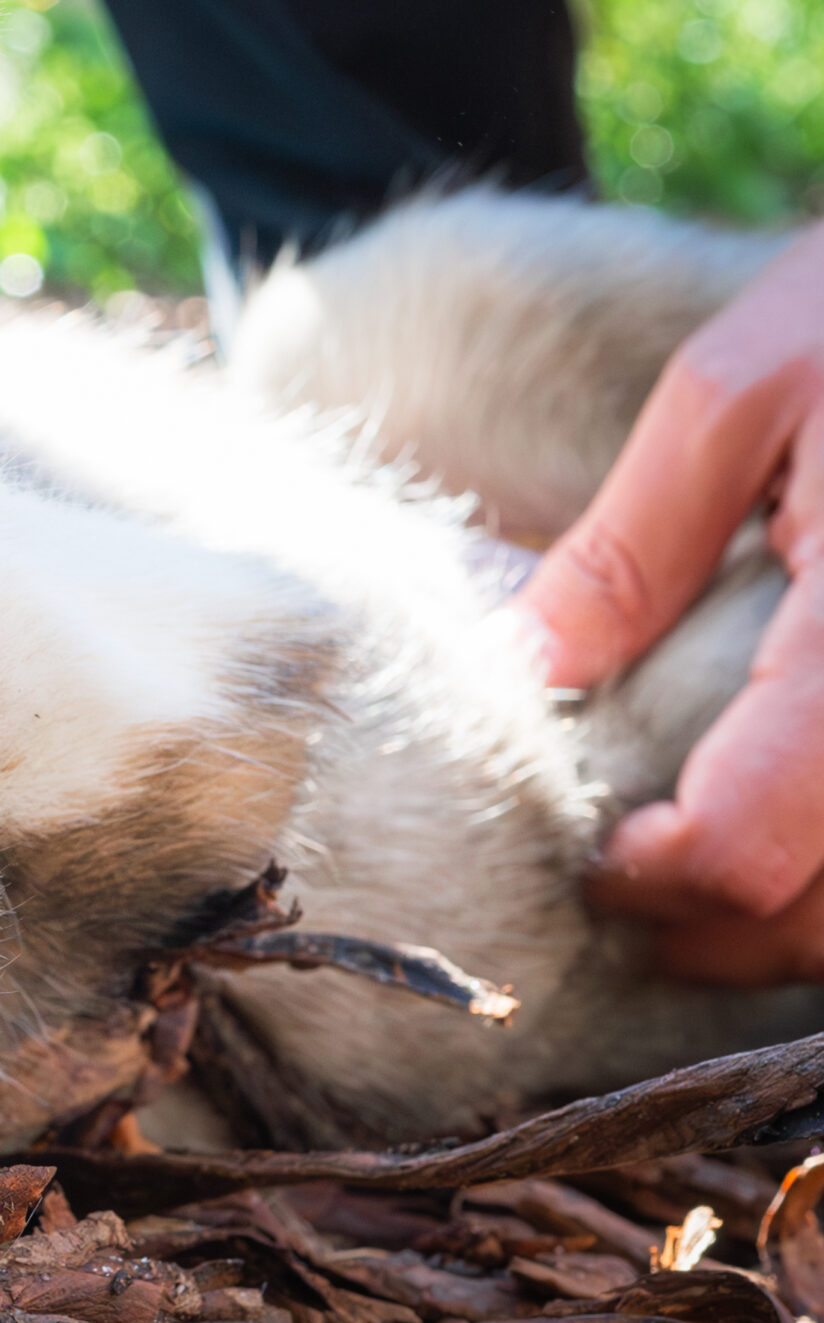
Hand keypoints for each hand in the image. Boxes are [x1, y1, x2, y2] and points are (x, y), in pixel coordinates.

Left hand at [512, 216, 823, 983]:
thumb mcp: (739, 389)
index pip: (751, 844)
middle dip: (719, 932)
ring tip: (706, 879)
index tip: (588, 860)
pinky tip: (796, 838)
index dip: (653, 881)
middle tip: (630, 891)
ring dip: (798, 928)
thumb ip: (630, 549)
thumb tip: (526, 673)